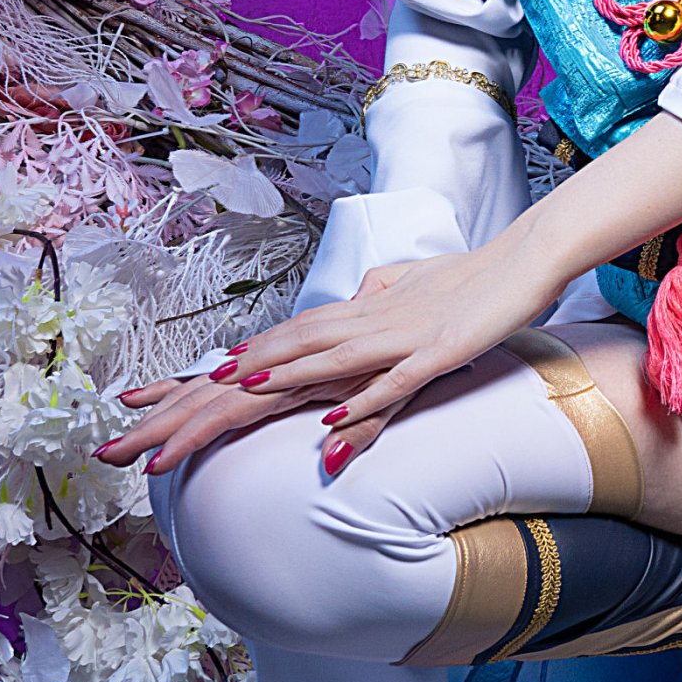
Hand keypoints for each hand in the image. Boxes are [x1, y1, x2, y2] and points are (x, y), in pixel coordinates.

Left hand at [99, 243, 568, 476]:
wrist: (527, 256)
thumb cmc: (473, 277)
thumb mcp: (414, 290)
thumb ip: (378, 297)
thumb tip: (356, 297)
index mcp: (355, 313)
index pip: (276, 339)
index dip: (222, 365)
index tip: (165, 391)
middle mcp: (364, 322)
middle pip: (279, 356)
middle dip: (216, 391)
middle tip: (154, 426)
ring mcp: (398, 336)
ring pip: (323, 361)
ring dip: (272, 383)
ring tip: (221, 405)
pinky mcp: (438, 351)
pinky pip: (391, 381)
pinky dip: (358, 400)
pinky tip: (327, 421)